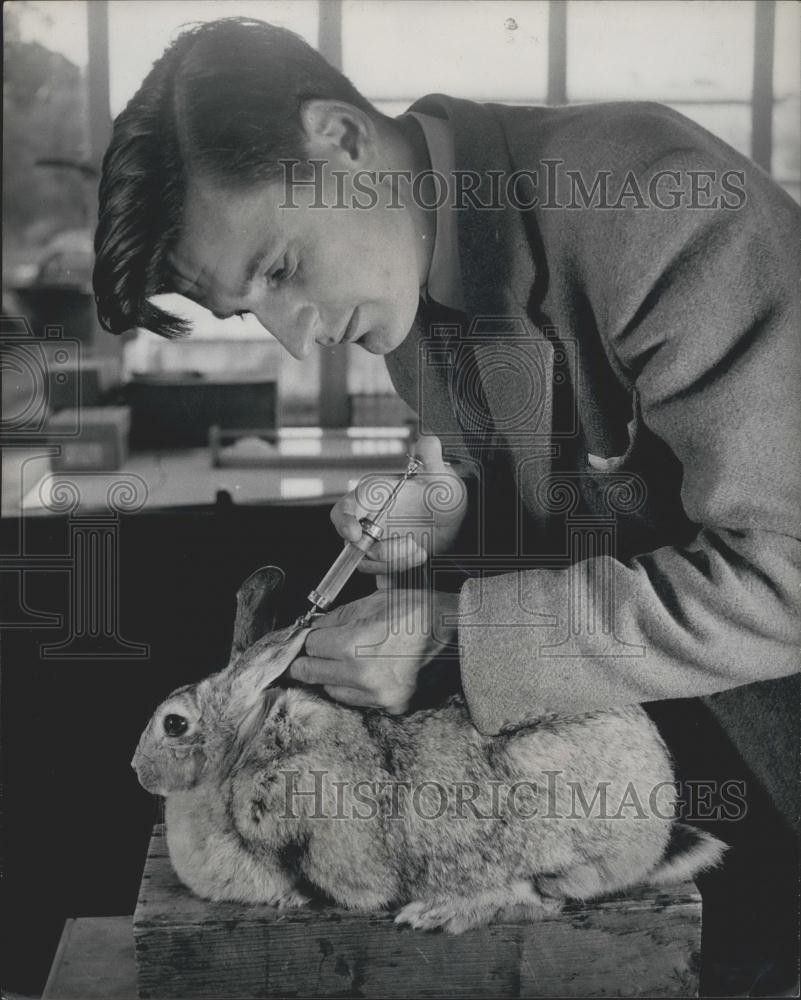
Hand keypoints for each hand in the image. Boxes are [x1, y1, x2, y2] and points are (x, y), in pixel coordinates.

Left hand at [288, 588, 458, 712]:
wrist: (463, 635)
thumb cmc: (423, 613)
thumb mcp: (377, 602)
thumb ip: (340, 616)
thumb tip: (316, 626)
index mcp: (355, 646)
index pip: (310, 646)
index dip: (309, 637)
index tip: (311, 634)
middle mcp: (362, 677)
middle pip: (311, 673)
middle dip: (309, 659)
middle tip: (310, 650)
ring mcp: (378, 696)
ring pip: (331, 690)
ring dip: (331, 675)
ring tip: (345, 658)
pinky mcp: (392, 706)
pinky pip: (358, 701)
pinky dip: (354, 688)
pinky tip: (364, 671)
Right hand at [329, 435, 467, 580]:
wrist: (456, 518)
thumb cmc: (442, 492)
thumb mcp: (439, 475)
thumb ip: (431, 457)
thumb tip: (429, 441)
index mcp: (372, 497)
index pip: (343, 510)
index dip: (344, 523)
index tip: (355, 535)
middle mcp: (369, 521)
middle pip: (355, 545)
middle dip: (381, 551)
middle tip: (411, 545)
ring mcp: (376, 542)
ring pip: (370, 563)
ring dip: (397, 561)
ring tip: (421, 548)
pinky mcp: (387, 560)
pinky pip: (382, 575)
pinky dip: (398, 571)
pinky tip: (419, 556)